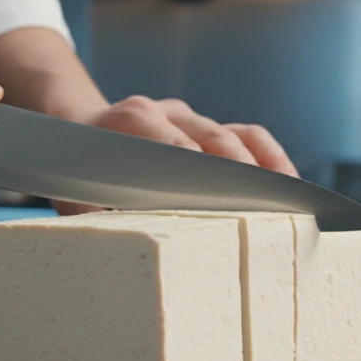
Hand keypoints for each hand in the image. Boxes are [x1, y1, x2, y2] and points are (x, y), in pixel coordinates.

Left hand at [54, 96, 297, 214]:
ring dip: (265, 169)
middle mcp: (161, 112)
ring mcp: (185, 115)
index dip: (208, 181)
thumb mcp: (78, 200)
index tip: (233, 209)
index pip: (179, 152)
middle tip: (269, 214)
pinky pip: (245, 135)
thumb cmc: (78, 176)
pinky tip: (287, 185)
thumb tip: (132, 248)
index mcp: (130, 123)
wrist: (72, 130)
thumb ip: (105, 220)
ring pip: (235, 136)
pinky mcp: (203, 123)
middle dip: (243, 179)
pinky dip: (269, 157)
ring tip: (289, 204)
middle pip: (214, 142)